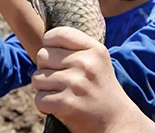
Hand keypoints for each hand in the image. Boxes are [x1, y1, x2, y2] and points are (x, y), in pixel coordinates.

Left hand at [33, 27, 154, 132]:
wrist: (116, 120)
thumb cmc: (101, 88)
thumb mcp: (98, 61)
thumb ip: (76, 48)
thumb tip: (44, 42)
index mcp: (94, 49)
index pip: (58, 34)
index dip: (49, 44)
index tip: (56, 55)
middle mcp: (85, 63)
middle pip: (42, 56)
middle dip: (46, 69)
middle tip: (61, 79)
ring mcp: (75, 83)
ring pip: (37, 78)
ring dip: (44, 88)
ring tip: (61, 93)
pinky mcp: (66, 104)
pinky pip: (39, 99)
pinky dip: (44, 106)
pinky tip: (58, 106)